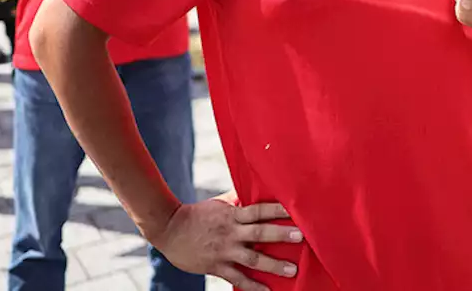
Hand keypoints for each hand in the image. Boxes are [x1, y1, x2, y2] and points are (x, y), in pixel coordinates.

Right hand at [148, 194, 301, 290]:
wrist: (169, 229)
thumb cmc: (197, 215)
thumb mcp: (219, 204)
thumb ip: (238, 201)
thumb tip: (254, 190)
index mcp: (232, 215)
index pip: (259, 210)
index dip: (277, 209)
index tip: (296, 210)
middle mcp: (230, 232)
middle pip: (260, 233)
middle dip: (281, 235)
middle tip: (301, 237)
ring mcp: (224, 251)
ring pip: (252, 258)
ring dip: (273, 265)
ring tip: (292, 270)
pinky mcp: (216, 266)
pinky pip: (237, 278)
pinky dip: (252, 286)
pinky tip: (267, 290)